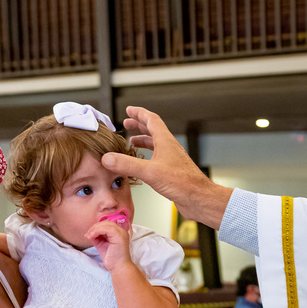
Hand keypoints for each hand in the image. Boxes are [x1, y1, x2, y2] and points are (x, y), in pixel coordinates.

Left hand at [87, 218, 131, 271]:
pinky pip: (106, 229)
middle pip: (106, 222)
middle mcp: (121, 231)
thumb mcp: (102, 245)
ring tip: (89, 236)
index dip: (96, 227)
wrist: (119, 268)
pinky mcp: (119, 236)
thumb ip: (97, 238)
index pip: (107, 224)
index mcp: (119, 233)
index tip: (89, 234)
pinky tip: (92, 236)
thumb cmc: (112, 259)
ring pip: (106, 224)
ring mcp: (121, 233)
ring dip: (95, 229)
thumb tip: (89, 233)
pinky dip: (97, 231)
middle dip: (95, 227)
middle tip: (87, 234)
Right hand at [101, 106, 231, 228]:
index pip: (151, 119)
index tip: (129, 110)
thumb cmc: (182, 183)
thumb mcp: (150, 172)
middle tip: (127, 123)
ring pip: (156, 144)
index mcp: (165, 141)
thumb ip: (127, 164)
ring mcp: (171, 159)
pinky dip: (147, 155)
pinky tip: (142, 163)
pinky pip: (157, 158)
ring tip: (131, 142)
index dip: (139, 113)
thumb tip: (108, 158)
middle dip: (139, 124)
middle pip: (153, 130)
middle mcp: (169, 148)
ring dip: (143, 140)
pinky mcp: (171, 171)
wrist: (199, 198)